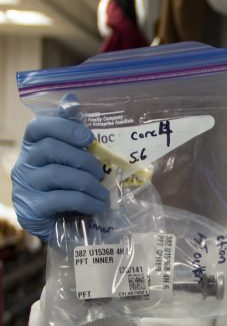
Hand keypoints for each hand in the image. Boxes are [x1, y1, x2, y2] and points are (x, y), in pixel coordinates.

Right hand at [11, 115, 107, 239]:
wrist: (57, 226)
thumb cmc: (65, 188)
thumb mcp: (70, 160)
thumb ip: (70, 132)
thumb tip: (72, 99)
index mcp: (32, 147)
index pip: (37, 127)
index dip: (63, 127)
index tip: (88, 137)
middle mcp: (24, 164)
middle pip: (50, 148)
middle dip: (83, 159)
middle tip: (101, 172)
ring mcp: (25, 187)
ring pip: (57, 174)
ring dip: (88, 183)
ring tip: (103, 193)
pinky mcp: (32, 209)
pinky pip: (61, 199)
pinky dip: (85, 201)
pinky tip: (97, 206)